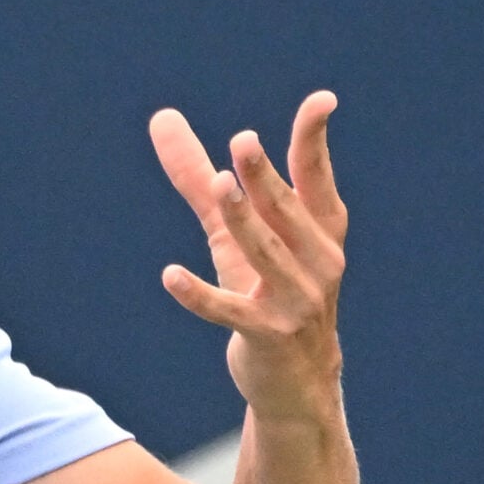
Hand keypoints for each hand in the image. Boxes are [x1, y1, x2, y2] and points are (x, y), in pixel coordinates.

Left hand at [149, 91, 349, 424]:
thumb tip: (162, 117)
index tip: (322, 101)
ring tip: (220, 185)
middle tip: (243, 141)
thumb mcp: (232, 232)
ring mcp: (296, 300)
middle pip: (287, 210)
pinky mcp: (268, 336)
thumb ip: (196, 176)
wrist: (297, 382)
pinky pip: (230, 312)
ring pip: (266, 253)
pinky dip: (200, 296)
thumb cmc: (266, 293)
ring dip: (243, 221)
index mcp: (317, 230)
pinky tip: (170, 276)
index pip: (315, 178)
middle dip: (265, 177)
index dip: (315, 140)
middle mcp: (317, 261)